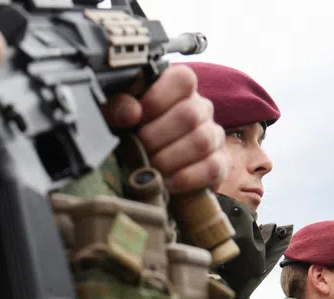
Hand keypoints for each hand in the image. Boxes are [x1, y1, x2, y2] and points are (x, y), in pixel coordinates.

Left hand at [105, 65, 229, 191]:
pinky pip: (213, 168)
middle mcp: (200, 109)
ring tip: (149, 168)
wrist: (145, 177)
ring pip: (202, 141)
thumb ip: (114, 109)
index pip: (182, 80)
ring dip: (169, 159)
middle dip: (157, 137)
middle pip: (190, 114)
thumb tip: (130, 111)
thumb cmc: (129, 141)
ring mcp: (213, 136)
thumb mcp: (113, 122)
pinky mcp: (220, 163)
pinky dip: (187, 178)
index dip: (159, 97)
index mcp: (176, 91)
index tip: (136, 117)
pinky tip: (166, 183)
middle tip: (138, 150)